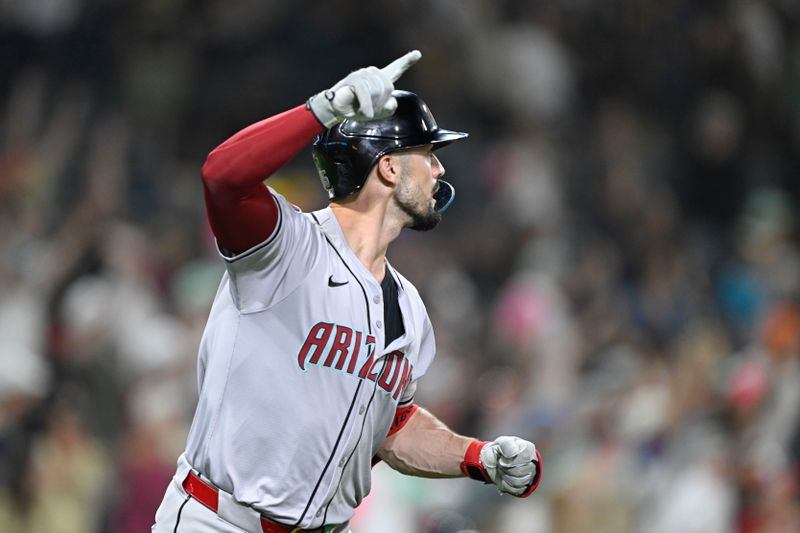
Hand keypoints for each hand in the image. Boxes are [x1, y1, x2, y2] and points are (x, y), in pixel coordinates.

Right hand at [307, 50, 421, 126]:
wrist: (338, 110)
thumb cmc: (357, 109)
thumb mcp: (378, 112)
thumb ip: (389, 108)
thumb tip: (392, 102)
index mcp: (380, 80)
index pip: (395, 69)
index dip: (407, 62)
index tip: (418, 54)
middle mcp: (372, 73)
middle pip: (388, 88)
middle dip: (381, 104)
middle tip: (371, 112)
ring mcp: (363, 74)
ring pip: (378, 91)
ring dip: (372, 107)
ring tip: (364, 110)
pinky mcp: (354, 79)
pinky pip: (366, 94)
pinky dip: (366, 107)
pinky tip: (365, 114)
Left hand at [481, 436, 538, 495]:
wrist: (493, 459)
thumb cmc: (499, 449)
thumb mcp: (501, 442)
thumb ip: (507, 445)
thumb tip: (513, 454)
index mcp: (528, 449)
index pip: (526, 457)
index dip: (512, 459)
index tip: (502, 456)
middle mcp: (531, 463)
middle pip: (521, 471)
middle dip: (506, 468)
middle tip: (500, 462)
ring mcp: (528, 476)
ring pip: (519, 482)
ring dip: (505, 476)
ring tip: (501, 469)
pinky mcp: (523, 486)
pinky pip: (516, 490)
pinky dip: (506, 485)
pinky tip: (503, 478)